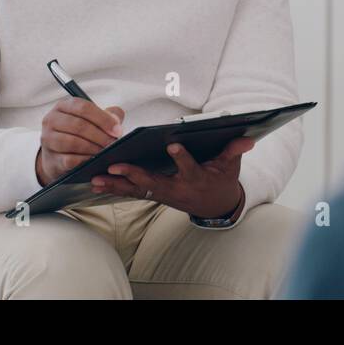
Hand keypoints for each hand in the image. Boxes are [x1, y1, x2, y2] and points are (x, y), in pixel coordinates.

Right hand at [36, 98, 125, 185]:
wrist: (59, 157)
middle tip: (113, 143)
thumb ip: (109, 115)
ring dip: (93, 148)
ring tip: (105, 151)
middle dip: (100, 135)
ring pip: (73, 142)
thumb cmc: (80, 134)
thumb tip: (116, 121)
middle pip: (79, 125)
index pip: (84, 107)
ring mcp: (48, 139)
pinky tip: (94, 160)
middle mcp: (51, 120)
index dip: (103, 119)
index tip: (117, 130)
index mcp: (63, 106)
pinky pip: (70, 160)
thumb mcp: (93, 120)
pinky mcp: (51, 158)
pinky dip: (85, 160)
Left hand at [90, 137, 253, 219]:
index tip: (173, 146)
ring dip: (117, 184)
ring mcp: (164, 194)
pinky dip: (115, 188)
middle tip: (116, 165)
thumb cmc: (220, 180)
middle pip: (154, 182)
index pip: (189, 168)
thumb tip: (248, 139)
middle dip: (135, 174)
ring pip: (138, 190)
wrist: (214, 205)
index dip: (182, 159)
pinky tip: (96, 183)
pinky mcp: (154, 195)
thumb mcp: (230, 166)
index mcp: (197, 179)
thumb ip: (234, 151)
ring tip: (95, 178)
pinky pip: (132, 193)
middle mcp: (177, 189)